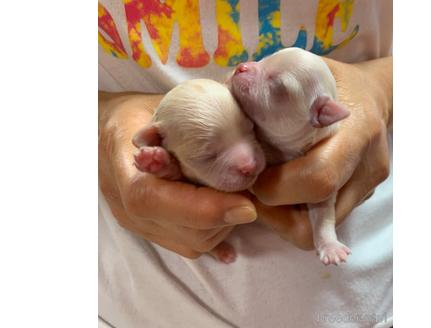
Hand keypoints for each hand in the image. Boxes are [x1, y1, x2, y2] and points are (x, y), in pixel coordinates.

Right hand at [98, 92, 256, 257]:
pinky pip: (186, 247)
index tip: (245, 204)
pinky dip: (213, 242)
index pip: (153, 199)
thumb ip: (193, 113)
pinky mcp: (149, 230)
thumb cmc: (137, 113)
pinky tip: (230, 246)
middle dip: (224, 217)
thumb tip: (243, 101)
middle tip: (251, 195)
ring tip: (237, 200)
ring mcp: (136, 222)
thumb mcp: (160, 103)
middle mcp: (125, 204)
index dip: (202, 208)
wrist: (105, 132)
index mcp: (122, 166)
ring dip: (223, 227)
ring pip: (190, 243)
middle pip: (181, 229)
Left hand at [252, 56, 392, 249]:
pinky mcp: (360, 198)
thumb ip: (272, 86)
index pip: (317, 179)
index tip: (252, 175)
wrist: (378, 95)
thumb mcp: (308, 71)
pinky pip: (320, 221)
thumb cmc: (338, 81)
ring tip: (263, 192)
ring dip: (280, 219)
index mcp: (356, 132)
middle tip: (251, 191)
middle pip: (314, 222)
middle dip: (272, 214)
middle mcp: (365, 168)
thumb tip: (229, 91)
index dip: (275, 187)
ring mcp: (366, 188)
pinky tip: (282, 193)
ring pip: (315, 232)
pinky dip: (295, 214)